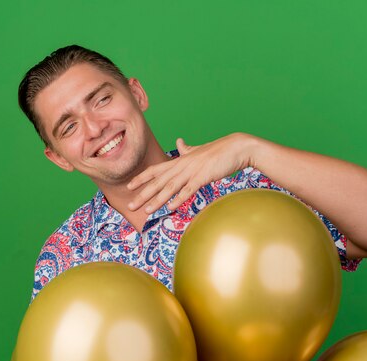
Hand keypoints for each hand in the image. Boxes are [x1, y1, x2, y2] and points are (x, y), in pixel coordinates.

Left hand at [127, 133, 254, 212]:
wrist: (237, 148)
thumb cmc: (219, 151)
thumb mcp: (199, 150)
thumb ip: (187, 148)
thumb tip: (179, 142)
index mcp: (180, 160)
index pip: (155, 170)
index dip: (141, 178)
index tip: (129, 187)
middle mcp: (182, 165)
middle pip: (158, 181)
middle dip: (143, 194)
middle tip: (130, 206)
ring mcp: (192, 171)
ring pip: (170, 187)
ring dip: (157, 200)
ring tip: (146, 211)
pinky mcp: (203, 176)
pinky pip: (188, 190)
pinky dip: (179, 198)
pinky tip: (170, 207)